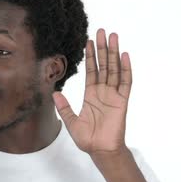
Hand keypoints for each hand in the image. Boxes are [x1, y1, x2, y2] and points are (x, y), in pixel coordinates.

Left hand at [53, 29, 131, 156]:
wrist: (101, 150)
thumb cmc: (88, 139)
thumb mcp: (71, 122)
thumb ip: (64, 107)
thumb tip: (54, 94)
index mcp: (91, 94)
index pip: (91, 70)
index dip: (91, 56)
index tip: (89, 41)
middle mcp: (103, 91)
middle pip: (104, 65)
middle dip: (102, 48)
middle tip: (102, 31)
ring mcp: (114, 95)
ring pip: (114, 69)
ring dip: (114, 53)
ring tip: (114, 36)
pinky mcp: (122, 101)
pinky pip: (125, 82)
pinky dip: (126, 69)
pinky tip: (125, 56)